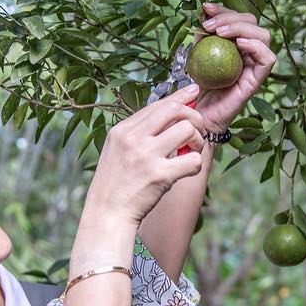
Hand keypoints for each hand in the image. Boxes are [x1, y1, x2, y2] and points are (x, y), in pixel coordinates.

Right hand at [84, 87, 207, 227]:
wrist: (107, 214)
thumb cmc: (116, 183)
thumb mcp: (117, 150)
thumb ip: (139, 132)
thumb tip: (167, 114)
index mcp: (123, 130)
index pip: (158, 104)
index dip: (181, 97)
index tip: (194, 91)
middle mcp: (133, 138)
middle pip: (174, 110)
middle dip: (194, 117)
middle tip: (197, 131)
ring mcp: (146, 156)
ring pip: (187, 130)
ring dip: (197, 140)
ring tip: (191, 151)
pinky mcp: (160, 176)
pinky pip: (192, 160)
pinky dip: (195, 163)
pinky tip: (187, 170)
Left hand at [192, 3, 275, 133]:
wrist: (200, 115)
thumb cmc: (199, 87)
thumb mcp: (197, 55)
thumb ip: (202, 36)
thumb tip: (202, 14)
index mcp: (236, 43)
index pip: (238, 17)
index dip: (224, 9)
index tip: (205, 8)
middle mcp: (249, 52)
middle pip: (252, 22)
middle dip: (230, 16)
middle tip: (209, 24)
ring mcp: (255, 65)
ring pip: (263, 35)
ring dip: (241, 28)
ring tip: (219, 32)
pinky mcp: (258, 79)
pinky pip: (268, 58)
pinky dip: (256, 47)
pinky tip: (239, 44)